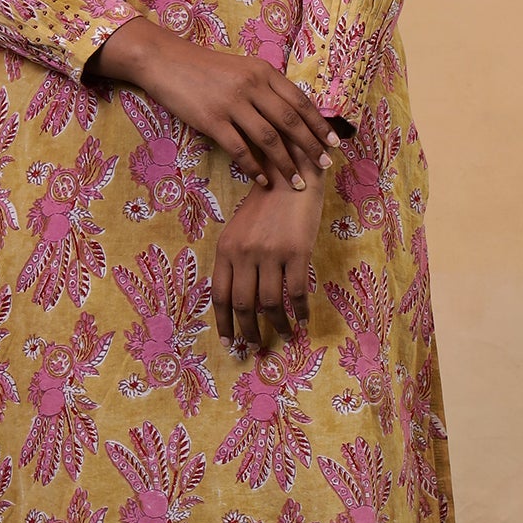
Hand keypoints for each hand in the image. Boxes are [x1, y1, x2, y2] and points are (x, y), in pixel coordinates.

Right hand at [86, 17, 340, 191]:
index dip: (319, 124)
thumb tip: (291, 114)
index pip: (300, 101)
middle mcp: (252, 85)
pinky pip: (239, 148)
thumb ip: (265, 87)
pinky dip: (253, 166)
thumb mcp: (242, 68)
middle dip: (311, 146)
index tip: (333, 143)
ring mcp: (232, 102)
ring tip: (297, 182)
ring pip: (269, 138)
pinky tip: (262, 179)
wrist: (165, 60)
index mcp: (263, 71)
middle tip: (324, 167)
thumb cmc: (204, 67)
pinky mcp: (211, 119)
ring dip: (286, 163)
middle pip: (290, 121)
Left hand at [211, 169, 327, 348]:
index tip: (229, 343)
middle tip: (255, 347)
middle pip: (243, 305)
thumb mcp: (240, 230)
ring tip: (284, 336)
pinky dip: (301, 310)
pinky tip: (303, 320)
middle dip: (248, 332)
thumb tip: (240, 303)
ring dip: (277, 325)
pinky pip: (297, 291)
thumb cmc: (266, 204)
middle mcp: (244, 253)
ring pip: (270, 303)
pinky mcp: (297, 251)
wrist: (292, 174)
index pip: (219, 296)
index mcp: (226, 249)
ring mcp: (270, 253)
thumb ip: (236, 261)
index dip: (223, 324)